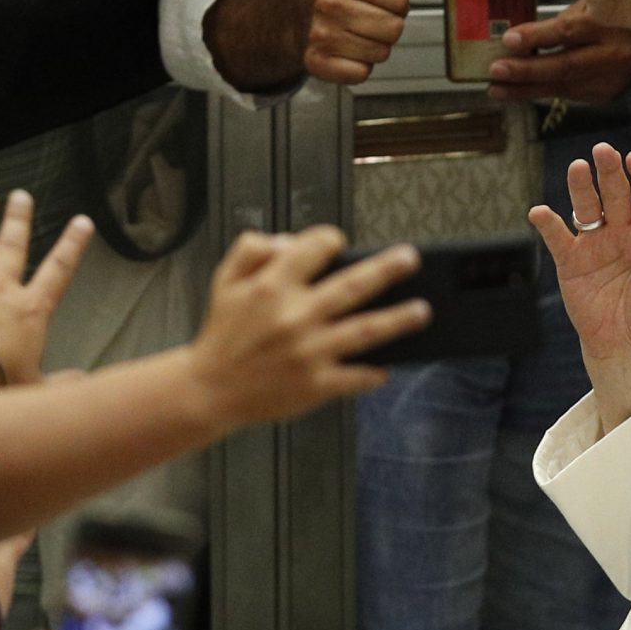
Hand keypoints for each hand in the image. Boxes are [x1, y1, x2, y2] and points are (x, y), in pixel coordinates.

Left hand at [0, 189, 92, 384]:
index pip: (59, 271)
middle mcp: (1, 290)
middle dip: (18, 219)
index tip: (82, 222)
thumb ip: (62, 382)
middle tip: (21, 195)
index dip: (72, 246)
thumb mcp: (36, 386)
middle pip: (13, 247)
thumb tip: (84, 382)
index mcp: (30, 310)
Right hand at [186, 227, 427, 425]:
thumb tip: (292, 241)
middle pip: (353, 286)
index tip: (340, 242)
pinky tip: (388, 366)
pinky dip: (374, 373)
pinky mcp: (315, 385)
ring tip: (422, 310)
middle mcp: (295, 316)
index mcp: (272, 286)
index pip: (315, 248)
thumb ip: (252, 250)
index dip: (330, 240)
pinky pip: (355, 377)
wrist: (209, 390)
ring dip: (398, 319)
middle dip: (387, 270)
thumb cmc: (222, 334)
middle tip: (411, 259)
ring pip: (365, 330)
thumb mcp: (224, 280)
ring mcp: (309, 352)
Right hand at [303, 0, 408, 84]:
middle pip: (394, 29)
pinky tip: (348, 52)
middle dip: (388, 26)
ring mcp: (321, 35)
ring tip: (359, 34)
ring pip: (380, 53)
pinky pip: (361, 73)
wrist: (304, 19)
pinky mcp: (316, 63)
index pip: (402, 0)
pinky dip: (359, 67)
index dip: (397, 3)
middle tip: (370, 18)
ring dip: (375, 47)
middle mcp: (329, 3)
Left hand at [486, 0, 630, 104]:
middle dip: (525, 72)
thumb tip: (517, 39)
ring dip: (526, 89)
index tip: (508, 40)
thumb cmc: (616, 10)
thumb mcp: (594, 4)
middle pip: (564, 67)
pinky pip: (569, 94)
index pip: (568, 33)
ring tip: (497, 89)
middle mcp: (614, 57)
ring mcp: (613, 81)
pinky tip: (520, 91)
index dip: (537, 37)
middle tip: (495, 72)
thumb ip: (562, 21)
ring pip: (563, 87)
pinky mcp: (608, 95)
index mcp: (610, 25)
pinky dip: (543, 91)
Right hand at [529, 144, 630, 425]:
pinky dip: (548, 225)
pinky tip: (539, 212)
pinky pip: (559, 239)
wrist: (623, 350)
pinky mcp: (571, 262)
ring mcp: (596, 245)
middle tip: (603, 151)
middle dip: (611, 173)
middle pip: (617, 195)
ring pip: (588, 208)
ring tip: (578, 167)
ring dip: (582, 187)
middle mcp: (623, 234)